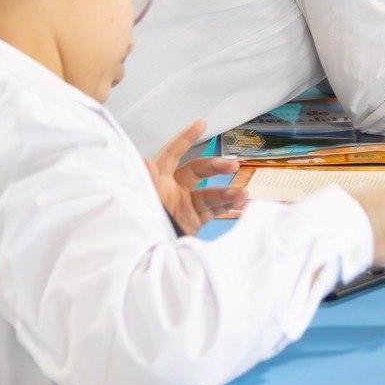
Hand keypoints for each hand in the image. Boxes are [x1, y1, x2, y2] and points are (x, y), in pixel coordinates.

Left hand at [145, 119, 244, 234]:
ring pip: (211, 192)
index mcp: (158, 181)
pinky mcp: (194, 220)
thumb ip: (147, 183)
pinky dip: (229, 207)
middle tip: (231, 166)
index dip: (186, 138)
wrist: (148, 261)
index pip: (172, 153)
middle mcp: (173, 189)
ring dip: (229, 192)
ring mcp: (185, 204)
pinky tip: (241, 205)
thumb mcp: (144, 203)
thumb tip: (142, 162)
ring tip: (242, 194)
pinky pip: (215, 210)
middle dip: (216, 166)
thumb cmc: (141, 228)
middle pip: (198, 170)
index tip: (201, 123)